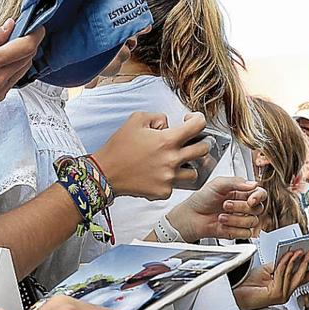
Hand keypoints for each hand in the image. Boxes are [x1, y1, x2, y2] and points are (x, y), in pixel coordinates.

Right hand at [0, 20, 43, 127]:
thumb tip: (11, 26)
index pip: (25, 47)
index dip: (35, 35)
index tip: (37, 26)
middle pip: (28, 57)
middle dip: (30, 42)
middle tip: (22, 31)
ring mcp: (1, 90)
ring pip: (24, 68)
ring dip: (24, 54)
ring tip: (12, 43)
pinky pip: (16, 77)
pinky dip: (16, 65)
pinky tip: (4, 58)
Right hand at [94, 112, 209, 198]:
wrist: (105, 173)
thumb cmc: (119, 147)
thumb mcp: (136, 120)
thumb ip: (158, 117)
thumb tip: (169, 125)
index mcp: (167, 140)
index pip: (199, 125)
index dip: (197, 119)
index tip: (190, 121)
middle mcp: (172, 160)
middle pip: (204, 150)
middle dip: (199, 142)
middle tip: (190, 142)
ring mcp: (169, 178)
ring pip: (194, 172)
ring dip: (188, 165)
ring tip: (174, 162)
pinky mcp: (163, 192)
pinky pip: (176, 185)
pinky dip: (170, 180)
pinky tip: (158, 174)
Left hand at [164, 176, 267, 240]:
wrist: (191, 217)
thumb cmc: (201, 199)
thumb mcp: (217, 184)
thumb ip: (236, 182)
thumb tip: (253, 184)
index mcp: (241, 192)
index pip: (260, 193)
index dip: (259, 196)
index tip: (251, 199)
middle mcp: (243, 205)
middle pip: (258, 208)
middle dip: (241, 207)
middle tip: (225, 204)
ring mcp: (241, 219)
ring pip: (252, 221)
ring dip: (235, 219)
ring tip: (221, 216)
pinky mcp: (237, 232)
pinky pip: (246, 233)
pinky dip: (234, 229)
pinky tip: (223, 224)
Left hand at [233, 249, 308, 309]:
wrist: (235, 292)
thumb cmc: (248, 283)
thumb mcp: (268, 270)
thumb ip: (280, 266)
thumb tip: (290, 257)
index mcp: (284, 288)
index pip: (302, 279)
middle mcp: (284, 293)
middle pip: (300, 277)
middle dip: (308, 263)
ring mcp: (281, 295)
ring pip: (292, 275)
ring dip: (296, 261)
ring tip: (299, 251)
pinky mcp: (275, 295)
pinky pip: (282, 275)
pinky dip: (285, 263)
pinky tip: (287, 256)